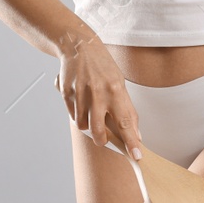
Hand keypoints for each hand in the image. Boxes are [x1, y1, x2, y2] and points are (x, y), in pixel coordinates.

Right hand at [55, 28, 144, 160]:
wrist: (80, 46)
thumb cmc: (103, 66)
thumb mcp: (120, 83)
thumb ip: (127, 109)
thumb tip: (136, 134)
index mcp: (116, 89)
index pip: (126, 122)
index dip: (131, 141)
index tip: (136, 155)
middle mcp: (99, 93)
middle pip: (99, 131)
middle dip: (102, 141)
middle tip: (105, 140)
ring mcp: (81, 94)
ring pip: (83, 125)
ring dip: (88, 125)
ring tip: (91, 111)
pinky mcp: (67, 93)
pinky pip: (72, 115)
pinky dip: (77, 114)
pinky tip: (81, 100)